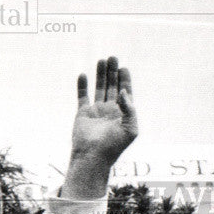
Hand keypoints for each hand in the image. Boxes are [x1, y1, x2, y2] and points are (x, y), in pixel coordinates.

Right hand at [62, 56, 137, 198]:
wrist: (93, 156)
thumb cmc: (114, 146)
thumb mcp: (130, 128)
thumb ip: (129, 108)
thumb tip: (123, 91)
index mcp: (123, 114)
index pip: (125, 92)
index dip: (125, 80)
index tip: (124, 68)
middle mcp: (110, 110)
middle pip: (112, 86)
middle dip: (112, 72)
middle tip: (112, 57)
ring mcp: (96, 111)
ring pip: (99, 88)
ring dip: (100, 74)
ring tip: (101, 60)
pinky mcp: (83, 113)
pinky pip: (83, 96)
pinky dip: (82, 85)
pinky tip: (83, 74)